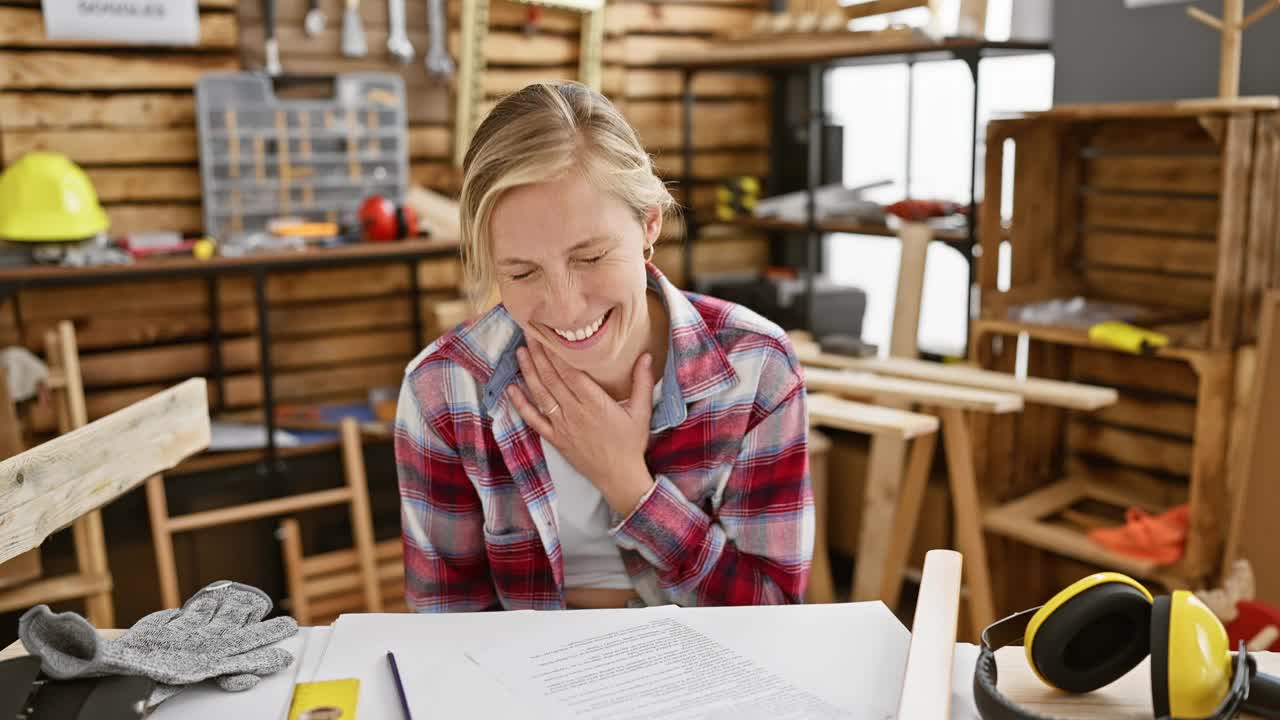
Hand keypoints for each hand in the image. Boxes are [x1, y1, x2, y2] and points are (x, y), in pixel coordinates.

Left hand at [507, 340, 654, 516]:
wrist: (618, 477)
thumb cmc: (630, 444)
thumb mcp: (642, 412)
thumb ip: (643, 382)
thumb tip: (647, 355)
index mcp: (595, 403)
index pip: (570, 372)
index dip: (557, 353)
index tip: (549, 335)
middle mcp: (575, 413)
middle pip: (552, 379)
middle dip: (539, 355)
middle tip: (530, 334)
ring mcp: (562, 426)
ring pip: (541, 395)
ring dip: (529, 373)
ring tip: (520, 352)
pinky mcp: (554, 438)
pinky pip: (533, 420)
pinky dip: (521, 405)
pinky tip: (511, 390)